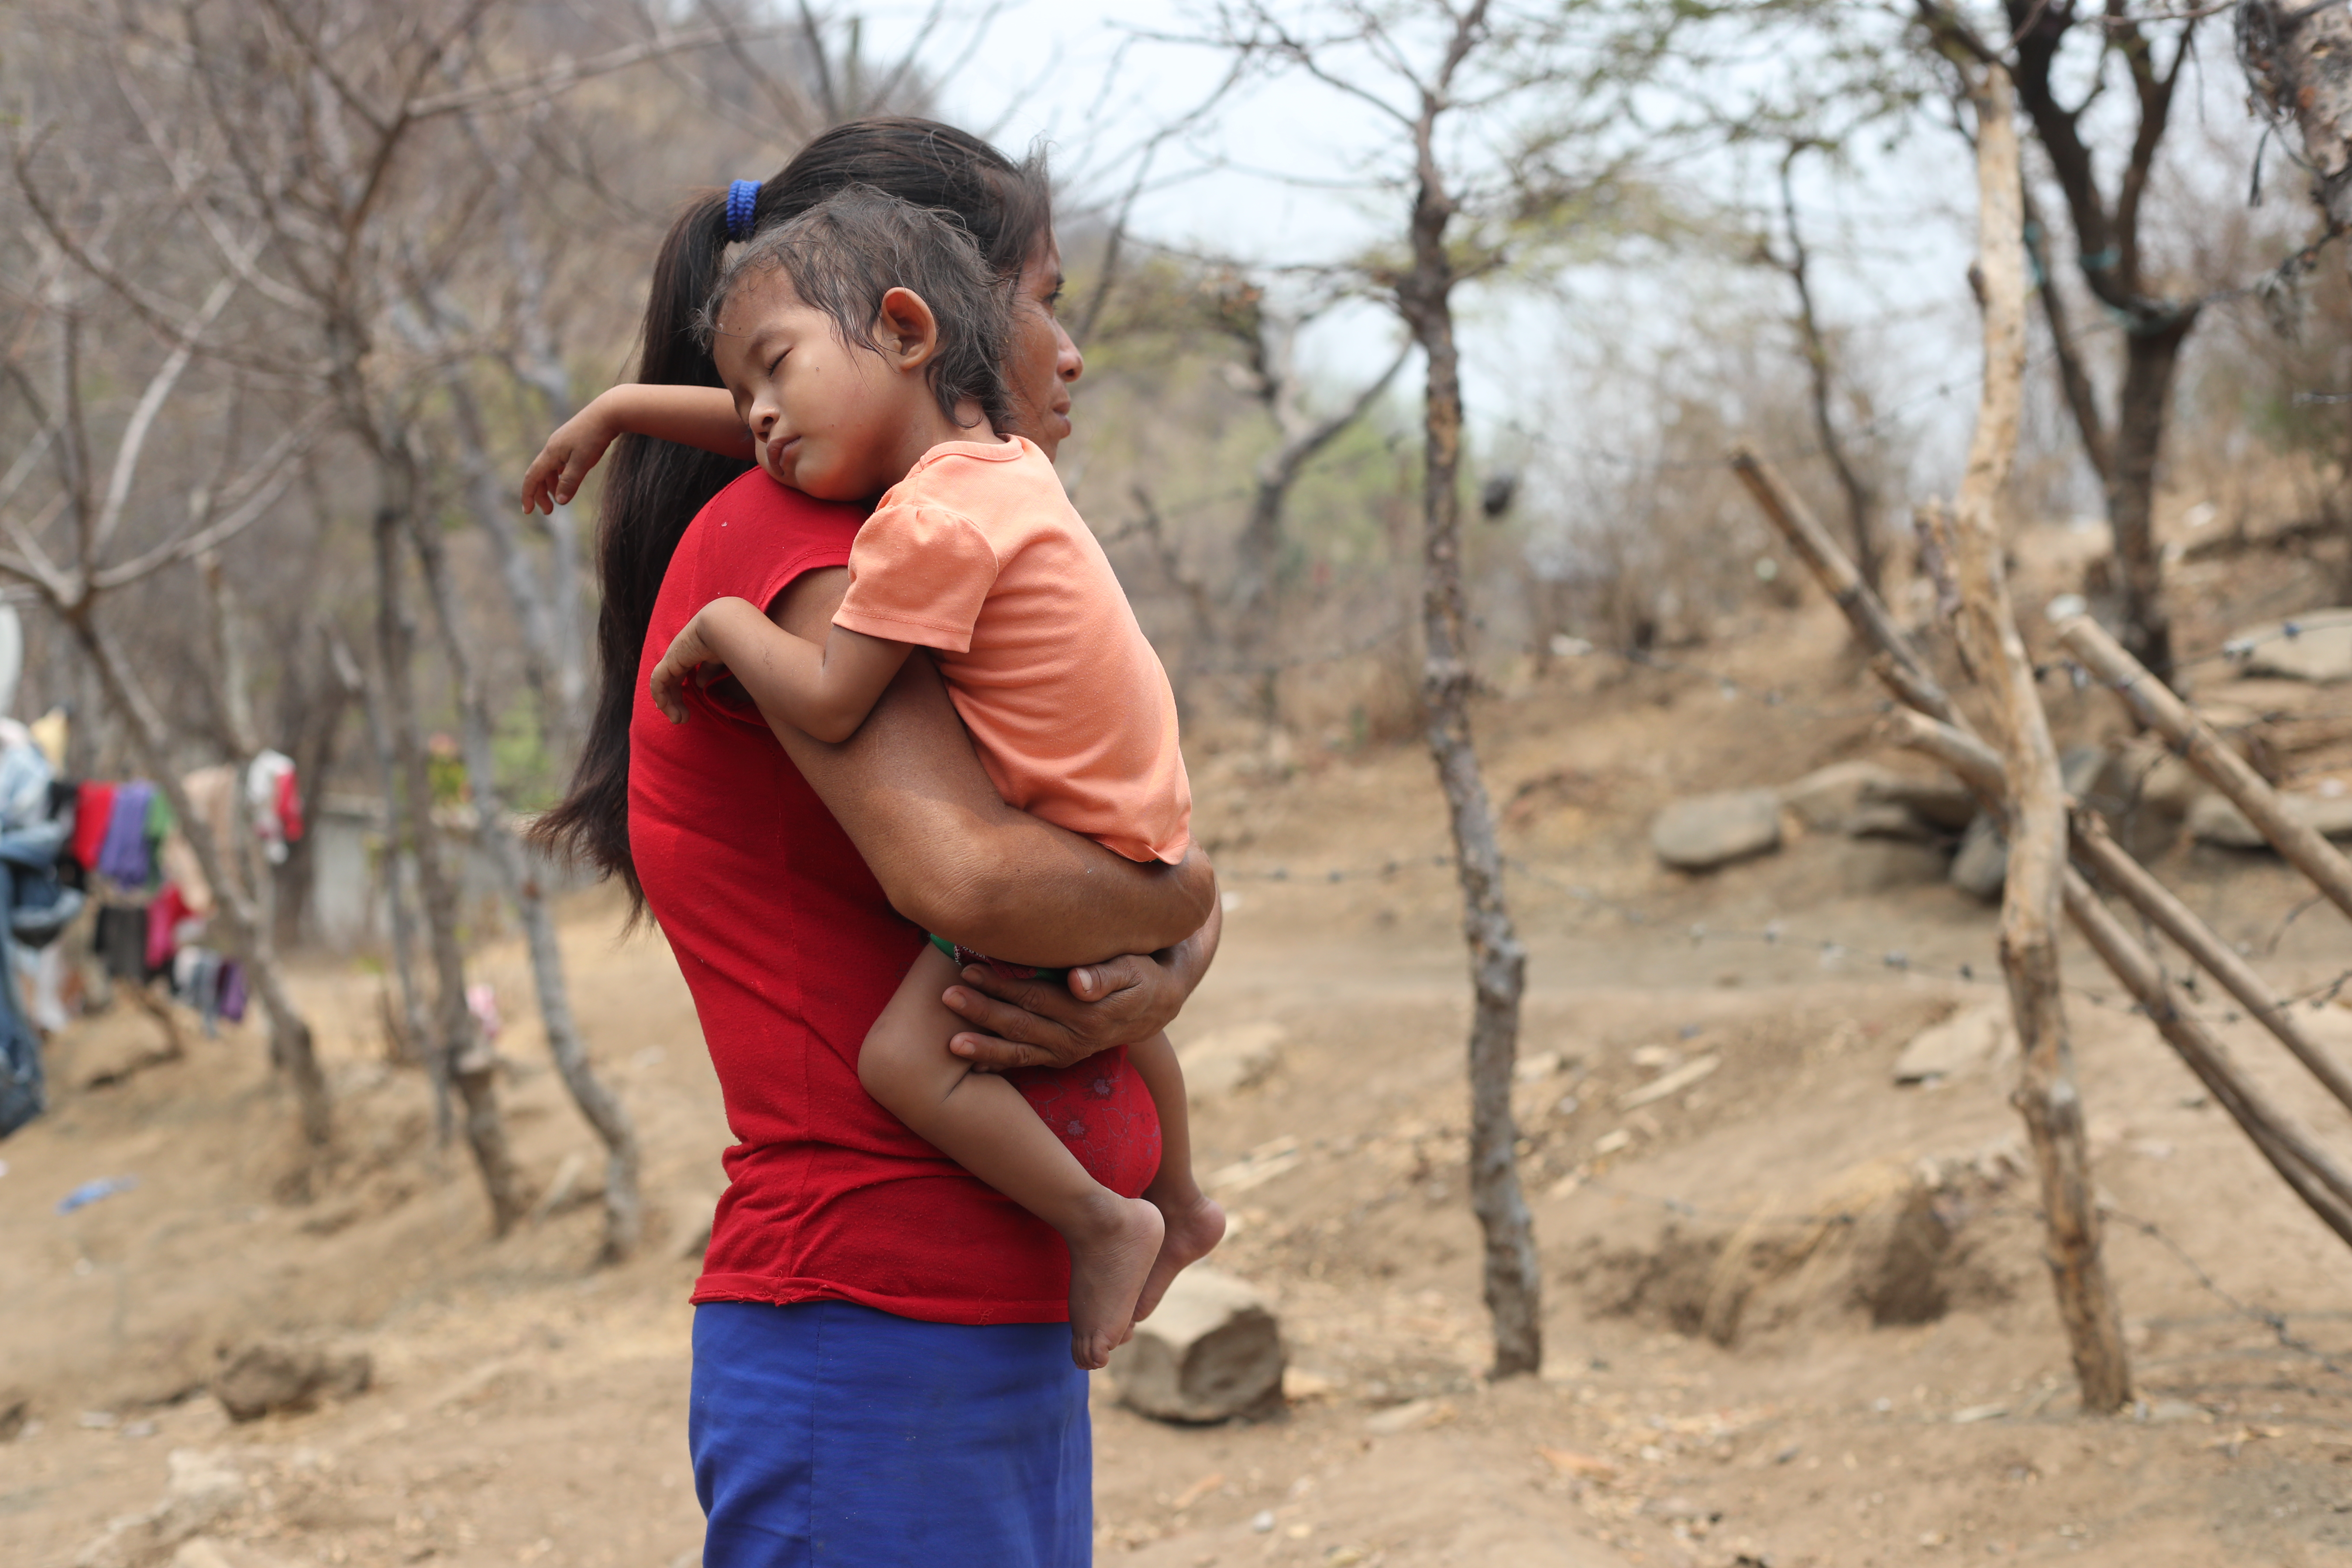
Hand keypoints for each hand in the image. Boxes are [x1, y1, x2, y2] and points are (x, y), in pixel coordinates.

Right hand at [521, 400, 619, 514]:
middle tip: (548, 511)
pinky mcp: (572, 441)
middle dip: (541, 494)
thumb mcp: (582, 463)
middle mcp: (552, 448)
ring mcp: (562, 443)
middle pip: (539, 474)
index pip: (532, 477)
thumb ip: (570, 482)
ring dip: (552, 485)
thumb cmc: (594, 436)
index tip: (528, 511)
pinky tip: (568, 480)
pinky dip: (561, 475)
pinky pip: (560, 462)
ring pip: (550, 469)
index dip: (528, 494)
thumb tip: (560, 501)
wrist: (608, 411)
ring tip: (559, 499)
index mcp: (550, 453)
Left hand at [647, 610, 723, 723]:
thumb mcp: (718, 659)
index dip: (678, 692)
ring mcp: (672, 657)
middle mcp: (679, 655)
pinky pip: (658, 682)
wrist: (723, 626)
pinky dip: (660, 696)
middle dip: (674, 702)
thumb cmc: (728, 640)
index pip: (679, 674)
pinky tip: (665, 708)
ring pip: (662, 684)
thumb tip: (700, 684)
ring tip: (678, 720)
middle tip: (681, 719)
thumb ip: (708, 671)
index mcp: (691, 652)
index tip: (683, 709)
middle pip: (670, 682)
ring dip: (668, 704)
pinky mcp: (669, 661)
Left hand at [943, 952, 1185, 1072]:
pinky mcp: (1062, 1057)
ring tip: (951, 1044)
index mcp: (1088, 1014)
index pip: (1036, 997)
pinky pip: (1027, 1063)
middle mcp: (1075, 1038)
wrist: (1158, 1004)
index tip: (970, 970)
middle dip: (982, 1012)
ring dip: (984, 1047)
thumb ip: (1105, 974)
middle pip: (1020, 1024)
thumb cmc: (1140, 973)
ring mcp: (1066, 1052)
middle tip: (947, 997)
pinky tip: (972, 1064)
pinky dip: (1000, 1064)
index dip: (1002, 985)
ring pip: (1019, 1052)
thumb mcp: (1132, 967)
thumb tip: (1077, 981)